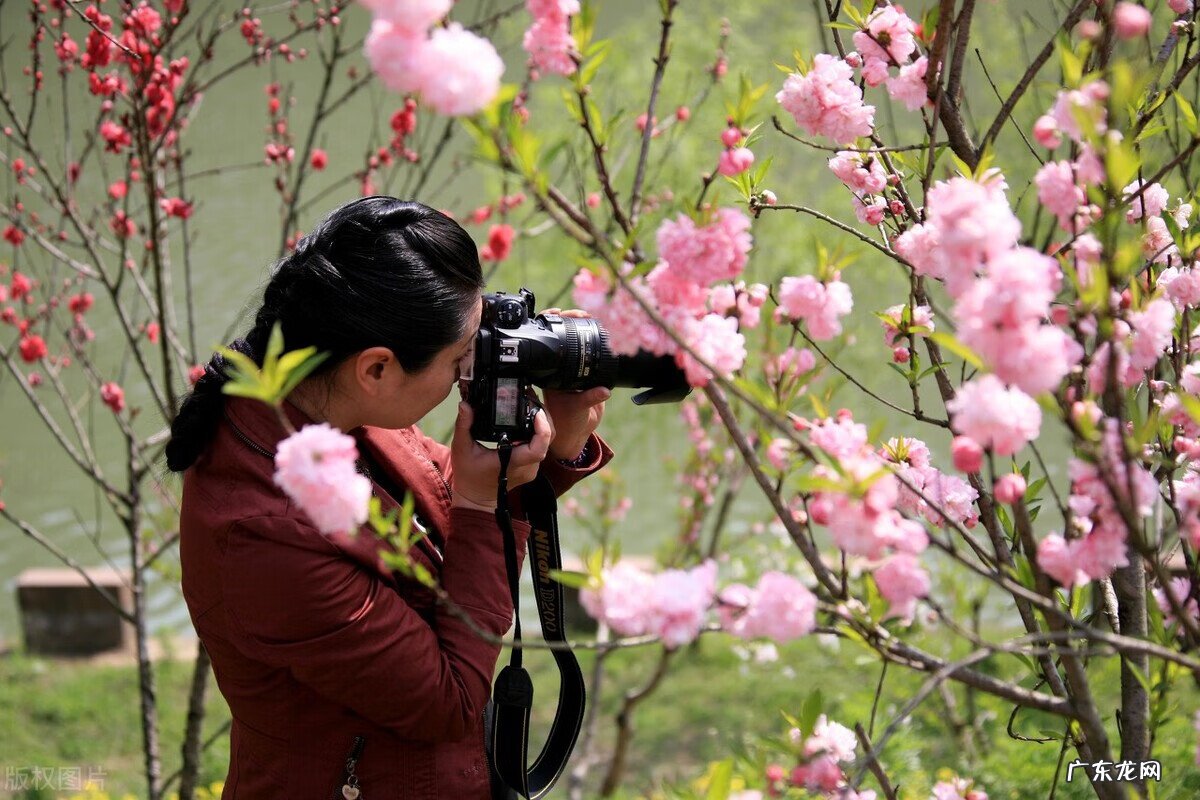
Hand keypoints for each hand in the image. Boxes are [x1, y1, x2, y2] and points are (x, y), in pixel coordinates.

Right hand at [449, 400, 551, 510]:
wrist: (476, 497)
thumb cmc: (468, 474)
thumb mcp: (461, 448)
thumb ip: (464, 425)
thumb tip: (465, 404)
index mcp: (511, 463)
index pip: (538, 449)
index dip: (542, 430)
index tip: (536, 413)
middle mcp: (526, 467)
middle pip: (546, 441)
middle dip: (544, 418)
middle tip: (532, 399)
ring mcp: (531, 469)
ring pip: (546, 443)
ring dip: (542, 423)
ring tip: (530, 405)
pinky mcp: (532, 467)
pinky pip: (541, 446)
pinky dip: (538, 432)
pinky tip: (528, 418)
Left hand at [540, 307, 610, 461]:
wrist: (577, 430)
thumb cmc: (568, 421)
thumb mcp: (577, 409)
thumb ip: (589, 398)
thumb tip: (603, 390)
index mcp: (547, 373)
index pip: (544, 344)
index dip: (547, 325)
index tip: (556, 313)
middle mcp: (555, 367)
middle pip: (556, 336)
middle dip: (566, 319)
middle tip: (577, 312)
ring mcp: (568, 367)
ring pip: (570, 339)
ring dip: (578, 325)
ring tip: (586, 314)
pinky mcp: (583, 369)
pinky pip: (585, 349)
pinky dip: (589, 336)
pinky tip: (596, 326)